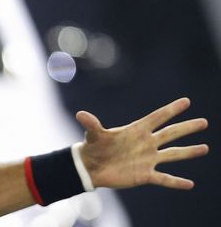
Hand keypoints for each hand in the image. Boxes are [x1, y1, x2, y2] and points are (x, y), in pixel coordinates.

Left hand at [77, 97, 208, 189]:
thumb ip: (91, 124)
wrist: (91, 167)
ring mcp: (147, 159)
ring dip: (189, 152)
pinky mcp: (145, 175)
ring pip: (173, 154)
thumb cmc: (94, 147)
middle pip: (170, 133)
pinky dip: (176, 182)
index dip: (171, 109)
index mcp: (136, 130)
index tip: (186, 101)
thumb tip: (80, 114)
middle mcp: (146, 143)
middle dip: (187, 128)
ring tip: (205, 148)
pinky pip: (164, 179)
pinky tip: (190, 184)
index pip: (157, 117)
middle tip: (204, 122)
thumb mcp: (94, 135)